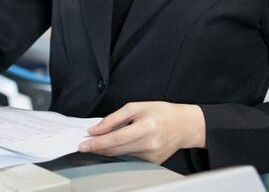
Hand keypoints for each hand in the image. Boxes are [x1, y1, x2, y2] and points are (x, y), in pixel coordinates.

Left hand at [79, 101, 204, 163]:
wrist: (184, 125)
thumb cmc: (161, 112)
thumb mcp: (136, 107)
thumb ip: (114, 118)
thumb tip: (96, 129)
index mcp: (146, 127)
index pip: (115, 139)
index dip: (97, 142)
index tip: (83, 145)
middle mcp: (150, 144)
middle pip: (116, 150)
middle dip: (98, 147)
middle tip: (84, 145)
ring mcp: (152, 156)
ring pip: (122, 155)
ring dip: (108, 149)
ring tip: (101, 141)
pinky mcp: (153, 162)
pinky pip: (130, 157)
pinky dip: (121, 151)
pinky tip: (120, 143)